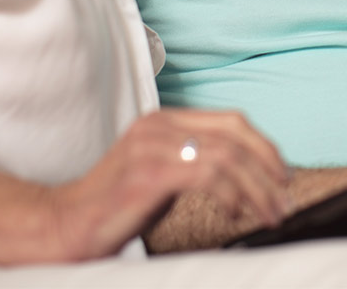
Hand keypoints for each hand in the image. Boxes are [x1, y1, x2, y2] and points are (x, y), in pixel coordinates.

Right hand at [52, 108, 290, 257]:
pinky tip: (235, 213)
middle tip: (284, 197)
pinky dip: (231, 194)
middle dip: (269, 167)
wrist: (61, 226)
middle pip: (236, 133)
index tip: (282, 176)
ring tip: (268, 213)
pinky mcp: (147, 172)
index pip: (231, 121)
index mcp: (164, 120)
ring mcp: (152, 145)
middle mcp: (159, 125)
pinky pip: (207, 175)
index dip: (264, 147)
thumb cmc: (114, 207)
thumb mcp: (163, 175)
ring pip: (227, 155)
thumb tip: (249, 178)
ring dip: (257, 188)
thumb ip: (198, 165)